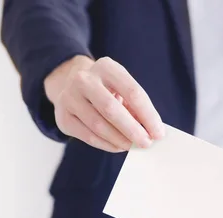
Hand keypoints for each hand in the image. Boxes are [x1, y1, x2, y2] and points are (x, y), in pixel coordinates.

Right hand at [44, 55, 164, 151]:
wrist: (70, 84)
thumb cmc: (105, 89)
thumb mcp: (121, 88)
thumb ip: (135, 107)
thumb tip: (150, 132)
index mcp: (106, 67)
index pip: (132, 92)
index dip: (148, 115)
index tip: (159, 133)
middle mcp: (84, 79)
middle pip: (111, 109)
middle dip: (132, 129)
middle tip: (146, 143)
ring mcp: (70, 97)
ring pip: (98, 125)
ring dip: (119, 140)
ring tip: (132, 146)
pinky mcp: (63, 117)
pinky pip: (88, 136)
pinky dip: (106, 144)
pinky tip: (118, 146)